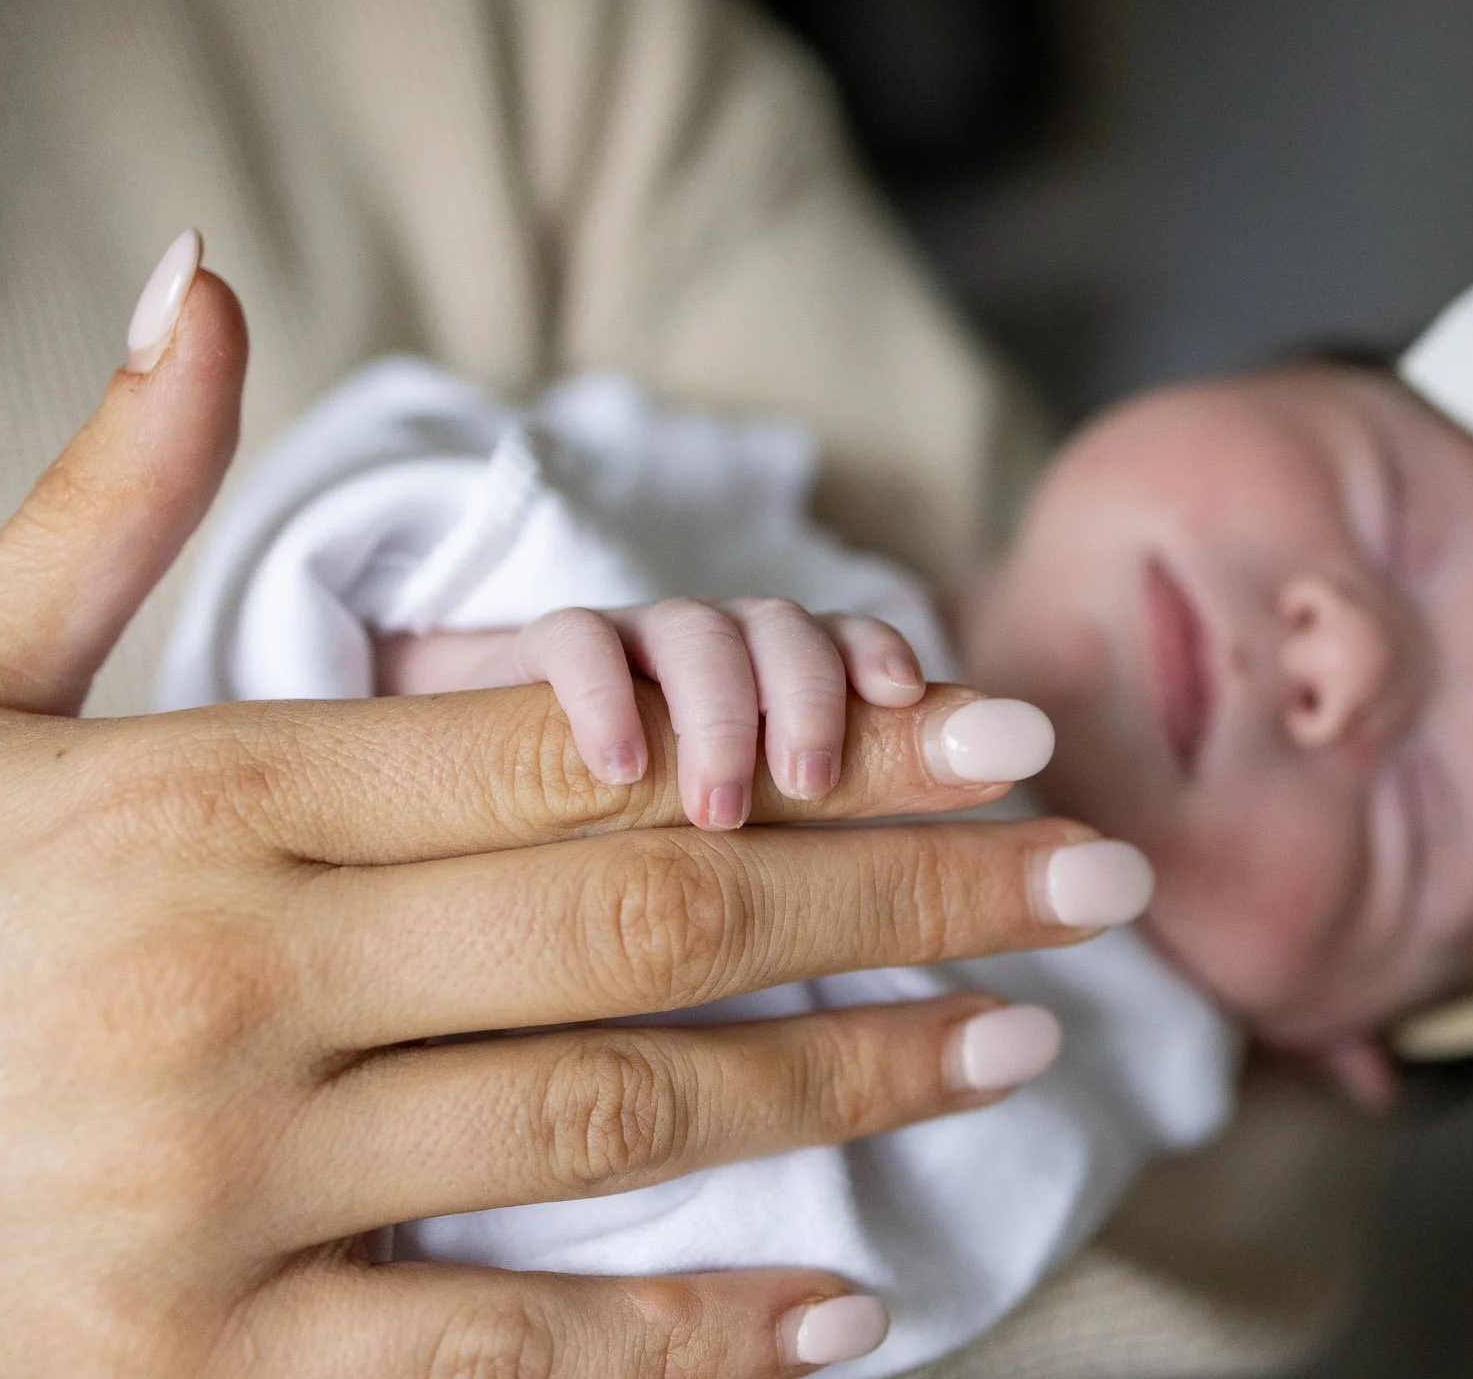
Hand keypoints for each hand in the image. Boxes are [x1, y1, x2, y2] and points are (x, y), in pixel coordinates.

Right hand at [0, 236, 1139, 1377]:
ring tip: (1014, 1042)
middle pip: (653, 910)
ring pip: (614, 1112)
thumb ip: (108, 504)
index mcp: (201, 802)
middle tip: (1093, 882)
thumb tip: (210, 290)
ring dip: (842, 1076)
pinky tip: (842, 1311)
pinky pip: (497, 1354)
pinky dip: (685, 1341)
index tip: (995, 739)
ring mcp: (216, 1192)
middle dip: (900, 888)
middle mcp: (232, 985)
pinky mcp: (197, 1371)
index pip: (590, 746)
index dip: (819, 743)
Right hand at [376, 601, 930, 828]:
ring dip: (723, 712)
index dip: (883, 663)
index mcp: (781, 686)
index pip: (852, 648)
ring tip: (721, 808)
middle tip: (811, 786)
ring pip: (700, 637)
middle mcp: (720, 655)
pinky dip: (604, 695)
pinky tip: (618, 768)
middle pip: (786, 635)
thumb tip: (1002, 810)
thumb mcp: (759, 833)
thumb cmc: (652, 836)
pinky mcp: (535, 662)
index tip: (914, 706)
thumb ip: (858, 811)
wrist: (470, 797)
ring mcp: (632, 650)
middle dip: (813, 699)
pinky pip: (578, 643)